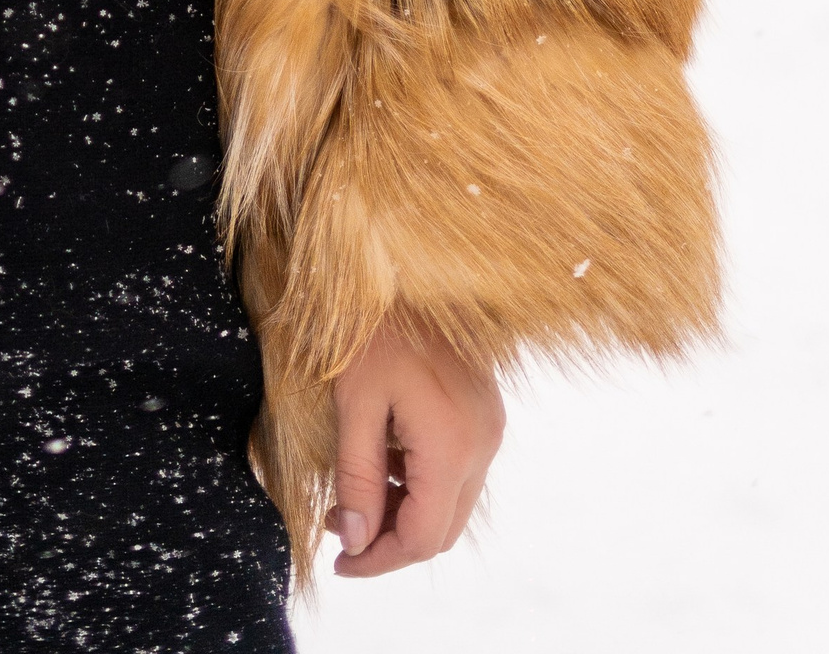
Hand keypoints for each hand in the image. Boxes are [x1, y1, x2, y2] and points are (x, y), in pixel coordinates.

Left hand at [328, 322, 503, 577]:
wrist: (403, 265)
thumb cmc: (370, 328)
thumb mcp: (353, 404)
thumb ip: (358, 478)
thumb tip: (355, 541)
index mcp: (453, 445)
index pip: (423, 537)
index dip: (380, 560)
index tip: (340, 563)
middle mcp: (483, 444)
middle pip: (443, 528)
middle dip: (391, 541)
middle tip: (341, 530)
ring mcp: (489, 428)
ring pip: (452, 503)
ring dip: (406, 512)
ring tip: (352, 498)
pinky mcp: (484, 414)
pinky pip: (458, 471)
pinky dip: (421, 484)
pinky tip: (383, 464)